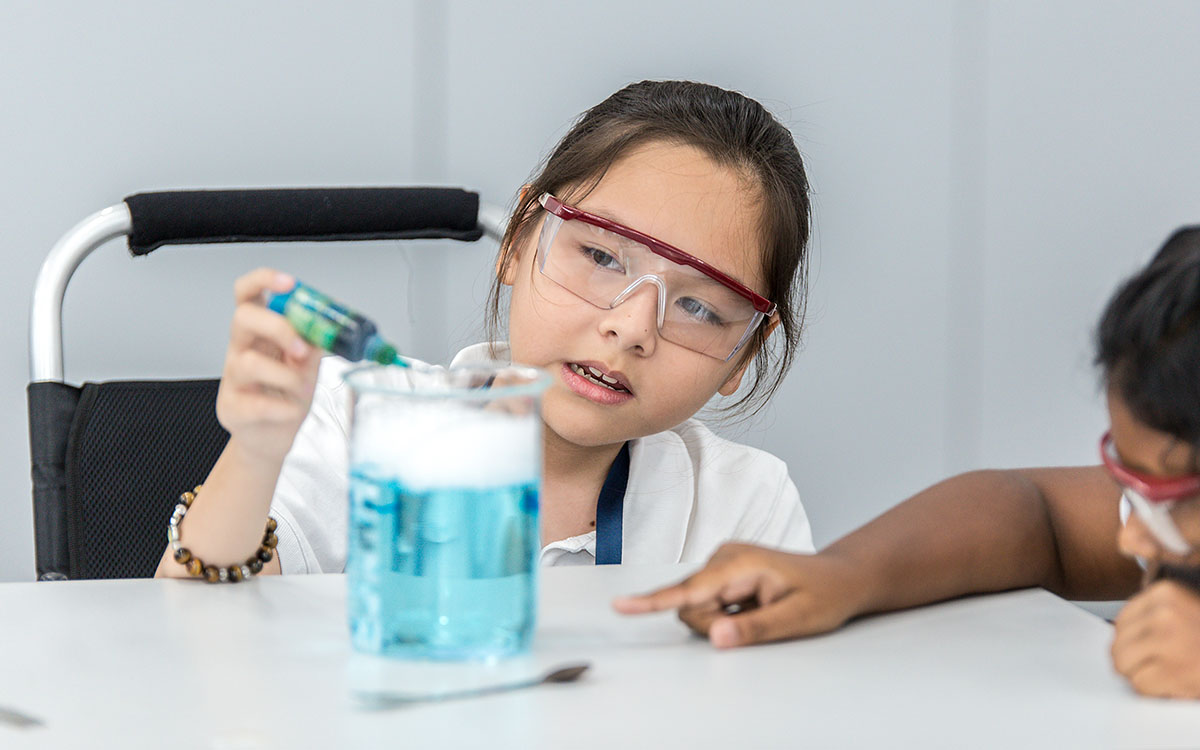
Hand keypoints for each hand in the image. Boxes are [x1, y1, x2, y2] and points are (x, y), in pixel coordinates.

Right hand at [215, 268, 321, 464]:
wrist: (273, 436)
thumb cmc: (287, 395)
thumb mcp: (308, 363)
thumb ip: (316, 341)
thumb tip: (329, 324)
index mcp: (259, 331)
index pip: (248, 292)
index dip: (264, 280)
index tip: (288, 283)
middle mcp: (241, 348)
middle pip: (244, 317)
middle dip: (278, 328)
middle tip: (302, 350)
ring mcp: (233, 378)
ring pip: (250, 362)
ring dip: (287, 377)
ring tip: (302, 389)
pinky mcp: (233, 407)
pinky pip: (257, 403)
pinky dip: (283, 408)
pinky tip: (290, 410)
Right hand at [612, 543, 869, 647]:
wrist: (839, 578)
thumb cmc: (823, 595)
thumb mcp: (797, 619)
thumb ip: (754, 629)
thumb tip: (715, 636)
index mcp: (740, 563)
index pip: (689, 590)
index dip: (652, 602)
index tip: (620, 606)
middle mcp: (724, 557)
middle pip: (690, 605)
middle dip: (714, 623)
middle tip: (757, 621)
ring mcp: (722, 563)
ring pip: (696, 606)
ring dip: (722, 619)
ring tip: (760, 612)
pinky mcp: (722, 572)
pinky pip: (707, 602)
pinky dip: (728, 613)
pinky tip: (756, 606)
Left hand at [1111, 580, 1199, 698]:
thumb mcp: (1187, 607)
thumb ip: (1156, 614)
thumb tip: (1120, 636)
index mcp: (1165, 593)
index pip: (1121, 621)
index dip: (1132, 641)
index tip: (1147, 650)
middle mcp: (1163, 613)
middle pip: (1118, 645)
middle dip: (1132, 660)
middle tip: (1154, 667)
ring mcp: (1167, 642)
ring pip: (1124, 666)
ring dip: (1142, 676)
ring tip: (1165, 674)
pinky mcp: (1173, 670)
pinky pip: (1140, 685)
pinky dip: (1154, 691)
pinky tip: (1174, 684)